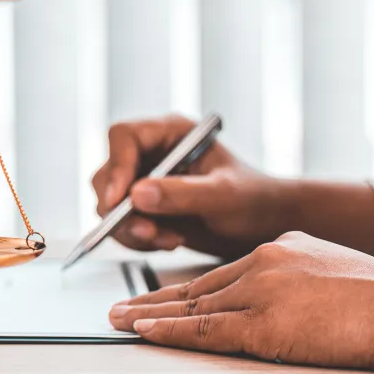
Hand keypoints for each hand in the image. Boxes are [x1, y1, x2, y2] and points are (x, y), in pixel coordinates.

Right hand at [91, 115, 284, 257]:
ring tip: (168, 240)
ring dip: (131, 228)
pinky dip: (138, 239)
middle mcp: (152, 152)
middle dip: (122, 209)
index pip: (124, 137)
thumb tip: (136, 195)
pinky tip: (169, 241)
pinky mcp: (143, 207)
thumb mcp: (224, 196)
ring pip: (109, 203)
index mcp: (172, 133)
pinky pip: (120, 223)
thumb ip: (183, 194)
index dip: (117, 165)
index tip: (121, 200)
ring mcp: (145, 180)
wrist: (264, 226)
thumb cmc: (255, 200)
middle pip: (109, 173)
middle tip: (148, 232)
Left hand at [109, 232, 373, 373]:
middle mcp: (262, 264)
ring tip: (116, 320)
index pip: (217, 274)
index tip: (151, 296)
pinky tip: (143, 332)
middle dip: (150, 300)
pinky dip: (169, 332)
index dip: (179, 289)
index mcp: (277, 249)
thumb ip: (293, 270)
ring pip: (192, 307)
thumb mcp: (328, 265)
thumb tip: (274, 285)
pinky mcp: (265, 323)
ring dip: (148, 315)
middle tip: (115, 308)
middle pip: (195, 288)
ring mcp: (261, 292)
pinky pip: (205, 330)